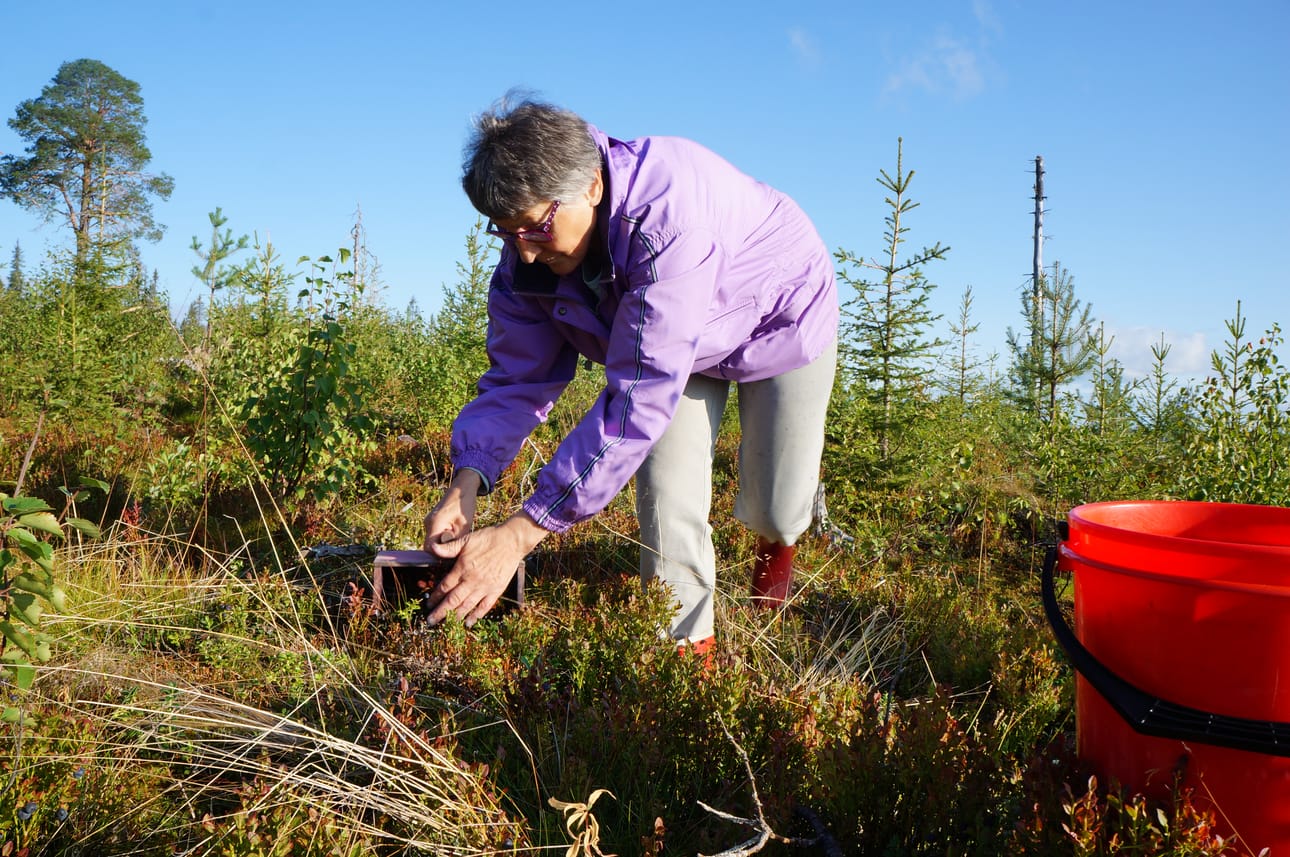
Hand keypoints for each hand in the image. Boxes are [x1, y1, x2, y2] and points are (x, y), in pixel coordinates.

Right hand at [424, 470, 481, 557]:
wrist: (462, 489)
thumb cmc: (464, 505)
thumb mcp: (463, 525)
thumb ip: (453, 540)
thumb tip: (446, 553)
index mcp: (435, 524)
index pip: (429, 548)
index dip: (438, 556)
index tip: (450, 558)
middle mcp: (428, 523)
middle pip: (429, 546)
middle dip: (441, 552)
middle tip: (455, 553)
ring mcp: (428, 522)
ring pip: (432, 541)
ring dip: (442, 545)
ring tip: (456, 543)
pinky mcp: (432, 522)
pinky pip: (434, 535)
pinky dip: (442, 539)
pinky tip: (454, 537)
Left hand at [424, 512, 547, 625]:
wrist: (512, 541)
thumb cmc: (489, 538)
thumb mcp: (466, 540)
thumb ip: (449, 548)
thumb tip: (432, 548)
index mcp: (462, 568)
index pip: (445, 587)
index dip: (435, 596)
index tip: (428, 603)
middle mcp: (472, 580)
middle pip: (453, 600)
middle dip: (440, 612)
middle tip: (431, 621)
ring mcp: (485, 587)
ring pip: (466, 606)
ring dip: (455, 617)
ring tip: (446, 625)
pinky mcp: (496, 590)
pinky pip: (484, 606)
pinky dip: (476, 616)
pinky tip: (469, 623)